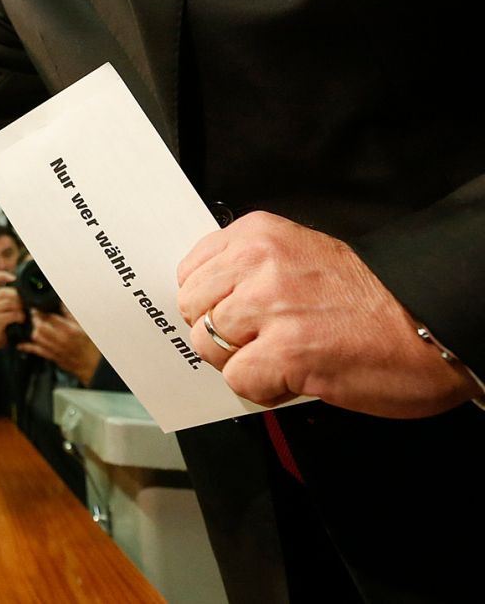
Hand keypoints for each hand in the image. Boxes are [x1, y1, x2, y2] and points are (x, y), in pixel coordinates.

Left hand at [18, 311, 103, 385]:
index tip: (37, 306)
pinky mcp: (52, 357)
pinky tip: (21, 344)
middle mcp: (61, 340)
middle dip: (35, 319)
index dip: (42, 311)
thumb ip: (70, 314)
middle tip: (34, 314)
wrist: (91, 364)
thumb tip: (61, 303)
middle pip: (40, 327)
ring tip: (33, 324)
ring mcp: (55, 349)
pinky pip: (37, 351)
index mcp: (70, 330)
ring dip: (33, 329)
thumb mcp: (83, 326)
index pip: (51, 318)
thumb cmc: (88, 344)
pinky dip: (27, 347)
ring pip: (37, 338)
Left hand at [177, 211, 480, 416]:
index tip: (234, 314)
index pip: (191, 271)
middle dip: (220, 333)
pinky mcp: (286, 352)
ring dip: (241, 362)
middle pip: (193, 308)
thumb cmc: (374, 298)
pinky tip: (296, 377)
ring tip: (282, 358)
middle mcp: (259, 263)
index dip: (210, 301)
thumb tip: (211, 300)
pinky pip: (239, 380)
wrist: (432, 325)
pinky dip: (264, 388)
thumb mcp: (304, 257)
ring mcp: (270, 306)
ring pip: (208, 345)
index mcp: (259, 234)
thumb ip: (253, 269)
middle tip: (260, 341)